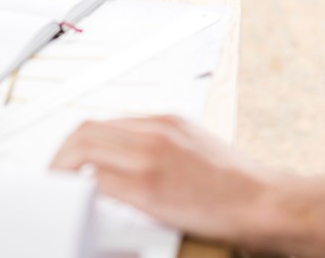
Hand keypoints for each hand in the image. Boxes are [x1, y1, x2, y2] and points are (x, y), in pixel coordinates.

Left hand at [51, 115, 274, 244]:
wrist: (267, 203)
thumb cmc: (238, 184)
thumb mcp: (196, 147)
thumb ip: (161, 146)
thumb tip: (129, 160)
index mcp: (166, 122)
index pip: (105, 122)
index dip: (80, 141)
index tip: (73, 159)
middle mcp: (155, 132)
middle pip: (88, 130)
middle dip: (64, 152)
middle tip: (58, 174)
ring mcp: (150, 158)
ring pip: (86, 149)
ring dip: (65, 167)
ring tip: (62, 187)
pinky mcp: (149, 188)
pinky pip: (99, 181)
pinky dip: (82, 188)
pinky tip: (80, 199)